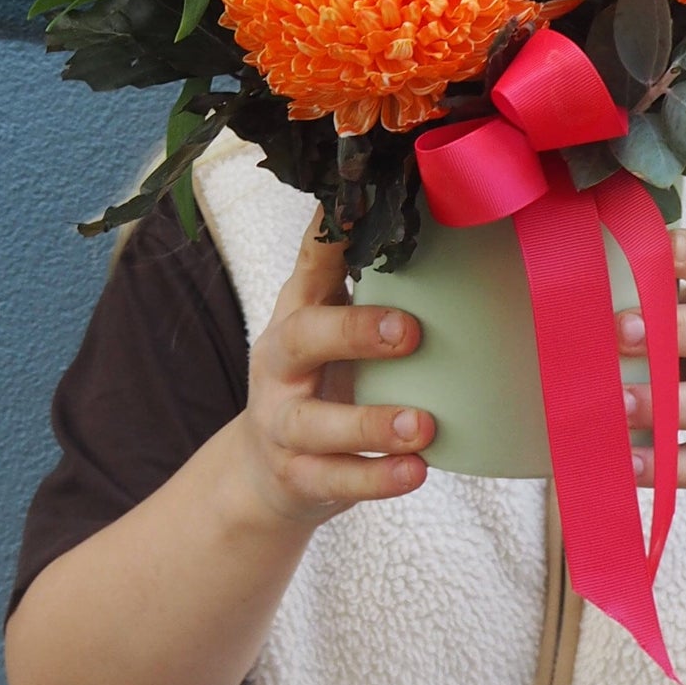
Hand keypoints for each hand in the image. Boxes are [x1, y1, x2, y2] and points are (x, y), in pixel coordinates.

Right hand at [236, 222, 435, 526]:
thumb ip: (358, 277)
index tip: (363, 205)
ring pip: (317, 424)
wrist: (263, 472)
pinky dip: (376, 480)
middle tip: (411, 332)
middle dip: (353, 333)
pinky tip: (415, 471)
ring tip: (422, 426)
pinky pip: (335, 481)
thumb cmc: (315, 380)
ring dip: (370, 424)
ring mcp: (283, 425)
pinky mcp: (298, 477)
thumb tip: (422, 203)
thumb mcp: (325, 322)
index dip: (332, 234)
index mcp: (297, 314)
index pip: (311, 263)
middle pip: (301, 339)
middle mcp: (280, 365)